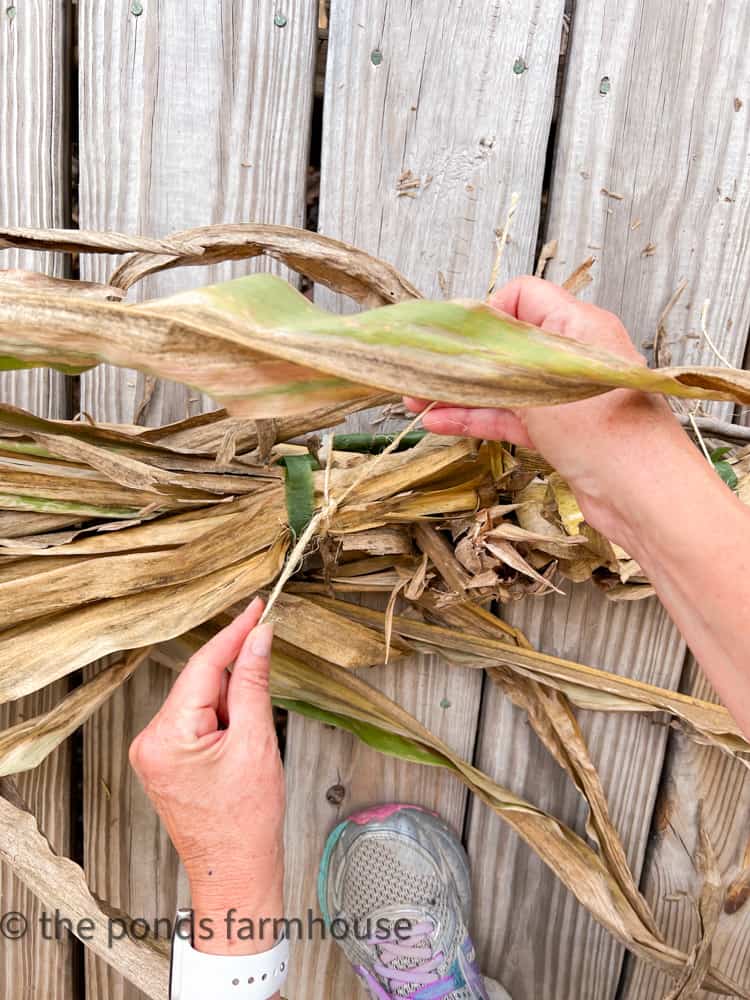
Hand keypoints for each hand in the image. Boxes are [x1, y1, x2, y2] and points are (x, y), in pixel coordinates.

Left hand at [129, 597, 283, 954]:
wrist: (236, 872)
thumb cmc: (246, 821)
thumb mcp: (256, 742)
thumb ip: (254, 682)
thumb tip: (259, 638)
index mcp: (166, 735)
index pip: (204, 666)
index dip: (234, 633)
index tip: (256, 607)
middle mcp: (149, 740)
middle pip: (202, 683)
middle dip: (238, 690)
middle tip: (260, 719)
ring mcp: (153, 751)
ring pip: (202, 701)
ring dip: (233, 710)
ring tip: (248, 751)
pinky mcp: (163, 759)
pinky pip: (197, 720)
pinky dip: (224, 723)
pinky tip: (237, 751)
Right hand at [405, 276, 686, 544]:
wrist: (644, 495)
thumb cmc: (606, 432)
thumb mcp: (541, 382)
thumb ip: (498, 358)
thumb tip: (459, 341)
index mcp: (578, 326)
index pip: (522, 296)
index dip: (485, 312)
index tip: (455, 338)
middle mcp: (573, 355)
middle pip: (507, 344)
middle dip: (462, 358)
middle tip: (423, 371)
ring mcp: (565, 396)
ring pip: (503, 385)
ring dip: (462, 392)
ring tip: (418, 401)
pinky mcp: (560, 432)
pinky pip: (511, 417)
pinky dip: (477, 418)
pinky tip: (441, 423)